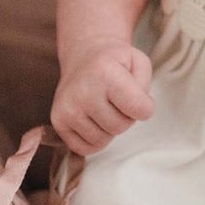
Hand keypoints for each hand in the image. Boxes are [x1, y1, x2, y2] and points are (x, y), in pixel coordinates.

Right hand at [51, 40, 153, 154]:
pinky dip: (95, 138)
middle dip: (126, 117)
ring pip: (103, 140)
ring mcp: (67, 108)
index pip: (138, 108)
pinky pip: (84, 148)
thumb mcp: (139, 62)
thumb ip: (145, 86)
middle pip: (121, 126)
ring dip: (110, 128)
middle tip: (119, 100)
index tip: (142, 99)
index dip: (146, 107)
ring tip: (106, 106)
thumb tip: (139, 112)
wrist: (83, 57)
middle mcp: (82, 91)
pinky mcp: (58, 121)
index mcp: (105, 73)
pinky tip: (95, 119)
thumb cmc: (115, 62)